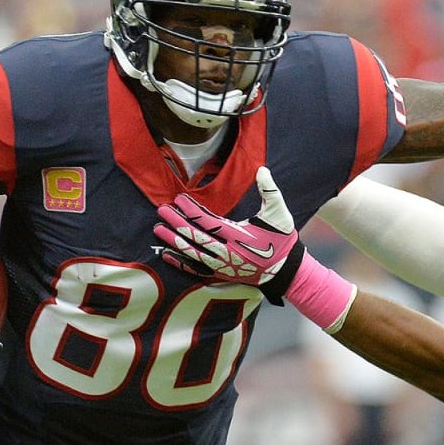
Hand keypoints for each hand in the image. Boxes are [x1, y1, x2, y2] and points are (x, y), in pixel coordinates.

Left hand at [153, 167, 303, 303]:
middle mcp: (227, 252)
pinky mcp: (220, 275)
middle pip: (195, 237)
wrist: (285, 271)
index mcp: (238, 235)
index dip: (191, 210)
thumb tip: (262, 170)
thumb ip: (270, 191)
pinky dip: (180, 263)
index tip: (178, 199)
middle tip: (161, 211)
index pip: (208, 221)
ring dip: (173, 241)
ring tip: (158, 229)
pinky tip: (166, 255)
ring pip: (192, 253)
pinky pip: (196, 270)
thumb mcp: (280, 213)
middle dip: (176, 223)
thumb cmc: (282, 240)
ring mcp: (222, 265)